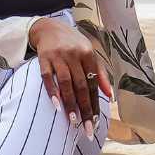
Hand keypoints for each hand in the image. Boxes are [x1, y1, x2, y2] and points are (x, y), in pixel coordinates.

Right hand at [28, 18, 112, 138]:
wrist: (50, 27)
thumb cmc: (73, 43)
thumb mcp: (90, 53)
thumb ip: (100, 73)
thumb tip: (109, 94)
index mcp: (88, 54)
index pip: (93, 84)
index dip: (94, 103)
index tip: (96, 121)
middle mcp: (75, 54)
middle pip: (81, 85)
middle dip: (84, 108)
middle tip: (87, 128)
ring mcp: (59, 56)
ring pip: (66, 82)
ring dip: (70, 103)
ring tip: (73, 120)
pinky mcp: (44, 57)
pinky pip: (48, 76)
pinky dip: (52, 90)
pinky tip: (56, 104)